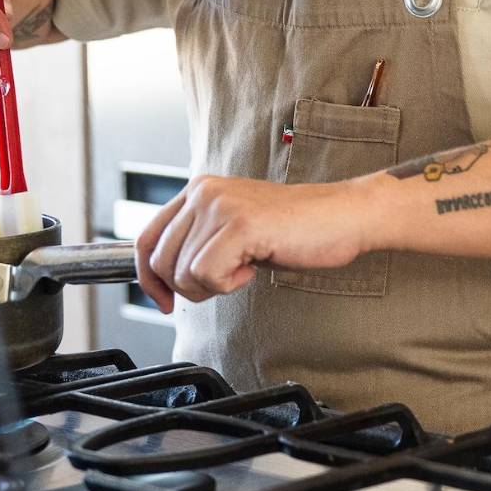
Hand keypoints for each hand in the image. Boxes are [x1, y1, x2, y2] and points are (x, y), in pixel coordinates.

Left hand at [136, 176, 366, 314]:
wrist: (343, 217)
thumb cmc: (296, 228)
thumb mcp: (235, 228)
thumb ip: (200, 240)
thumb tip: (164, 276)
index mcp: (199, 189)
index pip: (147, 238)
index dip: (148, 278)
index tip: (163, 301)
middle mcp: (204, 192)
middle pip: (160, 261)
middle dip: (186, 288)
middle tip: (221, 284)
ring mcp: (220, 207)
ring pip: (183, 273)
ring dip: (214, 286)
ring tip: (244, 269)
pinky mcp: (239, 226)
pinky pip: (207, 275)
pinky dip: (228, 285)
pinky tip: (251, 269)